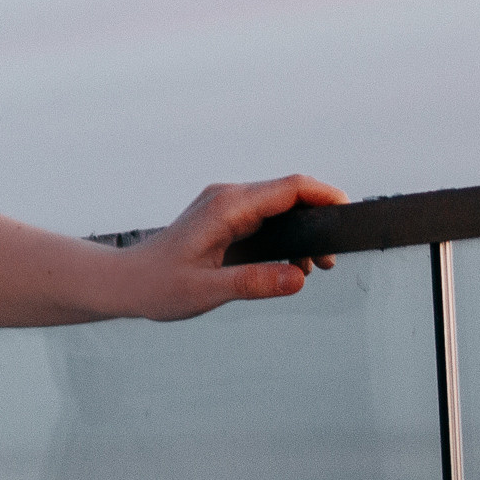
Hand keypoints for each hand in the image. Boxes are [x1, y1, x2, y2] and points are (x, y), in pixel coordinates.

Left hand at [121, 175, 348, 321]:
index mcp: (226, 207)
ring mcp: (226, 205)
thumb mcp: (207, 291)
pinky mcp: (226, 217)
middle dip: (321, 220)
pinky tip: (291, 265)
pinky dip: (288, 235)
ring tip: (315, 268)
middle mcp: (228, 198)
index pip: (290, 188)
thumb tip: (301, 277)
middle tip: (330, 263)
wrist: (127, 282)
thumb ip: (253, 283)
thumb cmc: (160, 286)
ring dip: (305, 231)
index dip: (327, 196)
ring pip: (282, 205)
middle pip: (291, 193)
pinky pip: (268, 216)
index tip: (351, 217)